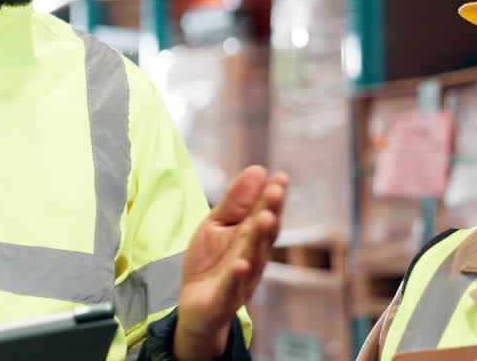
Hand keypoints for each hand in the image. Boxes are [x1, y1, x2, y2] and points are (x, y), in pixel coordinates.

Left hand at [173, 166, 288, 360]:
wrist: (196, 306)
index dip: (273, 197)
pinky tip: (241, 263)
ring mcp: (241, 279)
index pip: (265, 214)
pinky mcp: (224, 298)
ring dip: (259, 239)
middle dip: (270, 212)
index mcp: (251, 238)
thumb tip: (258, 169)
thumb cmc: (210, 262)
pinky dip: (236, 276)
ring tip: (265, 218)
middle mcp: (252, 257)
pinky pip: (231, 287)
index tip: (281, 177)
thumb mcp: (217, 225)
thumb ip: (235, 202)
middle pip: (263, 234)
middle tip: (276, 191)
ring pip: (252, 257)